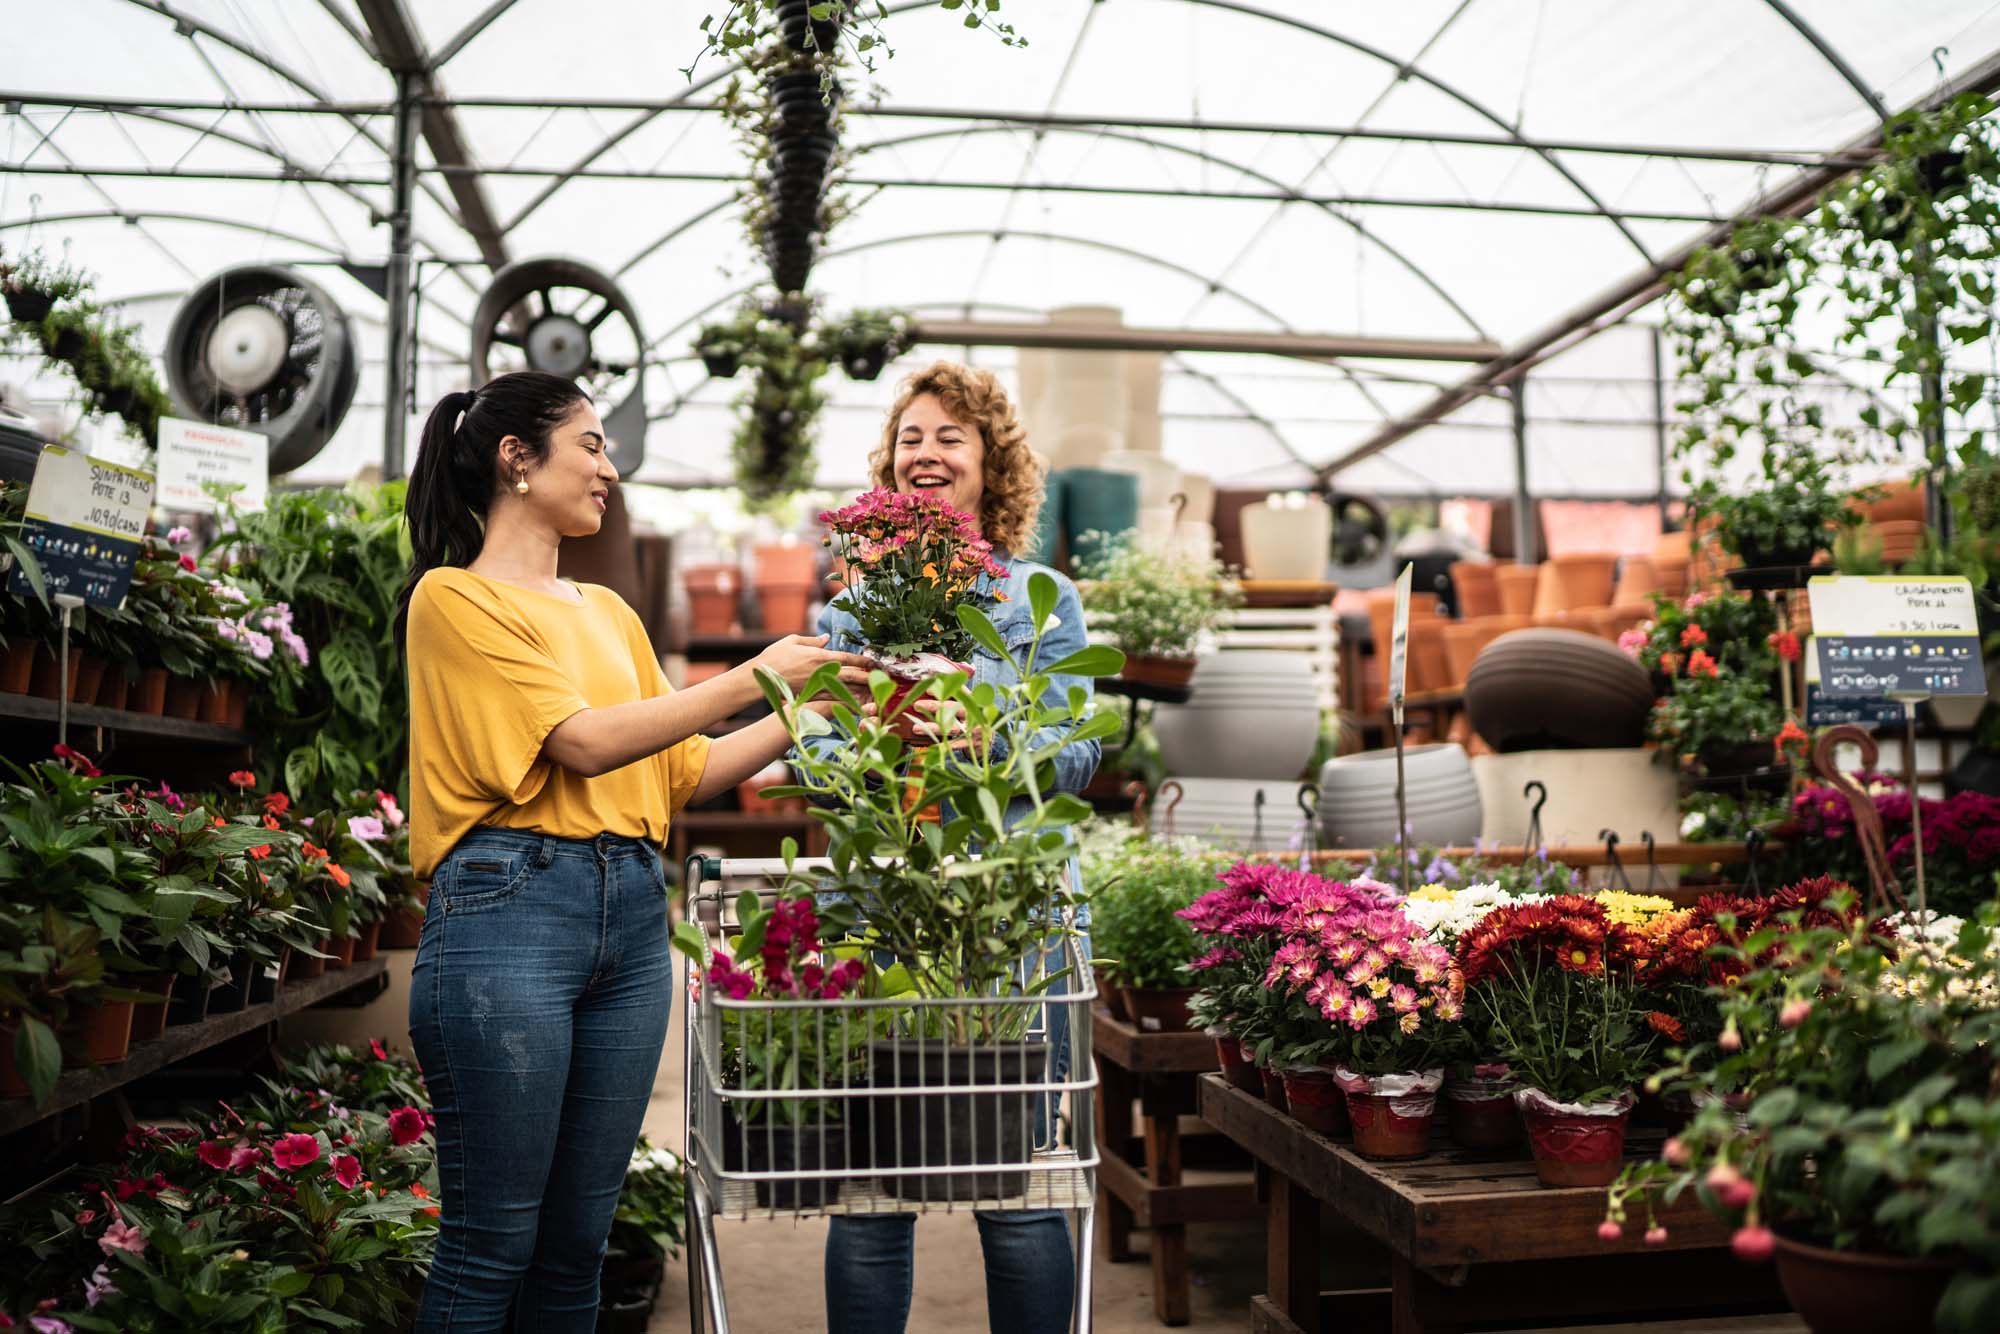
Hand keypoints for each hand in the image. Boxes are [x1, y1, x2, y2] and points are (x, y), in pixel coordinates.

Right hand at [751, 634, 875, 694]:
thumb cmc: (774, 656)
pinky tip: (856, 703)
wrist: (760, 677)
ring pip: (845, 690)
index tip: (874, 662)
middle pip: (852, 675)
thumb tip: (828, 638)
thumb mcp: (793, 641)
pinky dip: (846, 702)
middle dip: (868, 676)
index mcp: (819, 656)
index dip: (863, 660)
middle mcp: (822, 672)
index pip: (847, 658)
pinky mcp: (812, 697)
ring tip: (875, 692)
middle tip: (882, 678)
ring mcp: (818, 686)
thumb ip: (813, 640)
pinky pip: (833, 700)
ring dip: (861, 691)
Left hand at [898, 696, 983, 748]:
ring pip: (951, 727)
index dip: (944, 688)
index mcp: (974, 702)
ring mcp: (974, 729)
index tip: (927, 689)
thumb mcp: (968, 705)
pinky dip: (942, 745)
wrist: (988, 740)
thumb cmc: (972, 720)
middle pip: (953, 707)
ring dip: (932, 727)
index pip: (959, 691)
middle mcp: (975, 714)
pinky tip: (929, 745)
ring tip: (915, 728)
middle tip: (917, 705)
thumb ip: (955, 695)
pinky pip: (955, 744)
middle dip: (933, 706)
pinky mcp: (972, 744)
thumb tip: (934, 681)